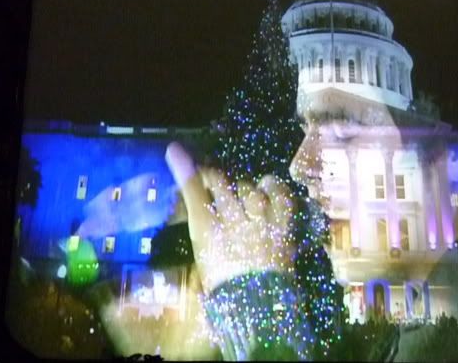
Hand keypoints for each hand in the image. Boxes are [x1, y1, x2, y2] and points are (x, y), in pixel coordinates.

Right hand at [165, 142, 295, 292]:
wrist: (257, 306)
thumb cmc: (224, 286)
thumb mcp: (204, 257)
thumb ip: (204, 229)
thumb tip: (202, 210)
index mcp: (207, 230)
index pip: (192, 190)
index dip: (184, 168)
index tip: (175, 151)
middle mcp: (233, 218)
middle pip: (221, 183)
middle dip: (214, 176)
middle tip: (212, 180)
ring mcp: (260, 220)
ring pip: (249, 186)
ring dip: (243, 186)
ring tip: (241, 194)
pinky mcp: (282, 225)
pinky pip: (280, 196)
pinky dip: (273, 188)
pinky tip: (268, 186)